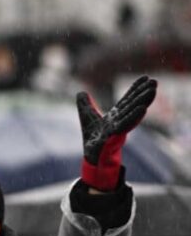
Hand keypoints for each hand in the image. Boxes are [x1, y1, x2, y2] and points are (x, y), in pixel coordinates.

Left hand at [76, 75, 156, 190]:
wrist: (92, 157)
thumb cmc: (93, 138)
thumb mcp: (87, 117)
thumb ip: (85, 105)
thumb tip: (81, 92)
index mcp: (116, 115)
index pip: (127, 99)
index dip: (136, 88)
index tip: (146, 77)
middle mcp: (120, 120)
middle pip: (134, 104)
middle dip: (144, 93)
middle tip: (155, 81)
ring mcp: (119, 128)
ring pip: (134, 113)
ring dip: (143, 101)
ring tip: (153, 91)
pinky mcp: (116, 136)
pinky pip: (126, 125)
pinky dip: (134, 116)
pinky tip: (143, 109)